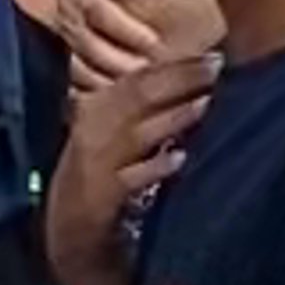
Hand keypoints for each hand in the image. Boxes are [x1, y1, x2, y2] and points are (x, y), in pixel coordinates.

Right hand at [50, 28, 214, 273]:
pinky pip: (129, 179)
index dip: (177, 64)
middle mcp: (92, 130)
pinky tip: (179, 159)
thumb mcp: (116, 134)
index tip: (213, 56)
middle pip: (138, 95)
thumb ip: (145, 106)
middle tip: (216, 68)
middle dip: (180, 79)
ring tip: (206, 103)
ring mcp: (94, 164)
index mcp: (97, 108)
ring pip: (136, 133)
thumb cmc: (103, 172)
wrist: (68, 228)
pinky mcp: (98, 198)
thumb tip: (194, 76)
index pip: (139, 78)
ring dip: (173, 117)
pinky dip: (154, 168)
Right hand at [52, 0, 219, 101]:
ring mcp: (55, 51)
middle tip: (147, 70)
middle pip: (98, 51)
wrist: (13, 4)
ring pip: (83, 72)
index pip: (108, 18)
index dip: (132, 32)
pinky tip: (101, 96)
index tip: (154, 42)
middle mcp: (68, 27)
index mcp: (80, 1)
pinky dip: (85, 91)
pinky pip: (66, 84)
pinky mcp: (46, 68)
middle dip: (124, 63)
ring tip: (129, 86)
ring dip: (107, 80)